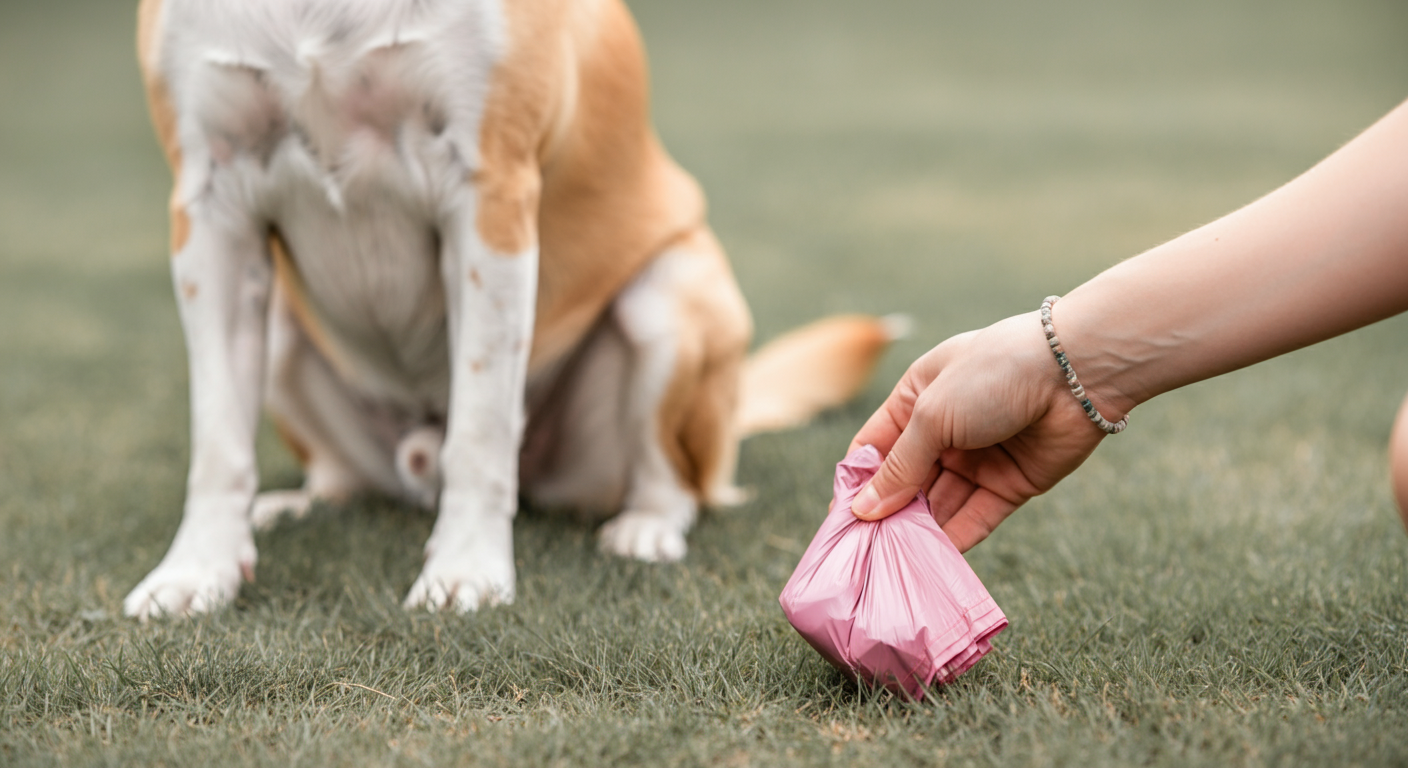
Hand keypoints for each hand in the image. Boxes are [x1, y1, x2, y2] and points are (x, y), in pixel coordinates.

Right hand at [847, 311, 1114, 551]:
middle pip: (905, 481)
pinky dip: (954, 540)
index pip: (875, 447)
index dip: (857, 482)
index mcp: (917, 399)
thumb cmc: (993, 374)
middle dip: (887, 515)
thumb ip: (899, 467)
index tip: (840, 521)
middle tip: (864, 554)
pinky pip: (974, 517)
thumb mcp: (932, 415)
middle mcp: (944, 431)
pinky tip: (931, 564)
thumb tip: (863, 510)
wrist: (1077, 372)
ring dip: (918, 533)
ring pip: (939, 504)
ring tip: (892, 566)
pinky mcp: (1009, 485)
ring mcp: (977, 459)